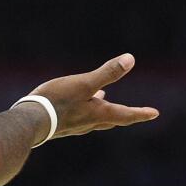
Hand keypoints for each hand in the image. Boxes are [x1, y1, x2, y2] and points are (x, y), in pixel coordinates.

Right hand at [27, 53, 158, 140]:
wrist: (30, 122)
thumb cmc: (58, 102)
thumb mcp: (84, 83)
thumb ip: (107, 73)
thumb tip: (130, 59)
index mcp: (98, 113)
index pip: (126, 114)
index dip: (141, 113)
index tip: (154, 113)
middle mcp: (89, 122)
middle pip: (111, 119)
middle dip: (123, 115)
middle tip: (135, 114)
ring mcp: (74, 126)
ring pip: (94, 118)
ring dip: (102, 110)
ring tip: (103, 98)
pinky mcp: (61, 125)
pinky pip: (78, 117)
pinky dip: (84, 110)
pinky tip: (76, 103)